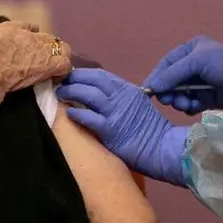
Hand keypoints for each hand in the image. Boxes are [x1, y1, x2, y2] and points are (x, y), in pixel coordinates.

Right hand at [0, 23, 71, 90]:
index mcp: (8, 29)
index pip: (25, 27)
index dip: (30, 35)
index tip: (30, 43)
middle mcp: (27, 35)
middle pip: (46, 37)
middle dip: (47, 47)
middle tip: (42, 61)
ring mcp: (40, 48)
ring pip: (61, 47)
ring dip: (58, 57)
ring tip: (54, 70)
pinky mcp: (49, 63)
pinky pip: (65, 64)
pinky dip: (63, 71)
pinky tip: (56, 79)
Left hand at [56, 69, 187, 186]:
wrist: (162, 149)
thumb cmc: (150, 130)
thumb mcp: (138, 105)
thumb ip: (121, 98)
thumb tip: (101, 95)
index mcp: (128, 89)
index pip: (101, 75)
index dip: (84, 74)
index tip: (72, 76)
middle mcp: (121, 96)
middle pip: (92, 80)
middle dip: (74, 79)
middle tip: (62, 82)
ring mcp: (115, 112)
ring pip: (87, 94)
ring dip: (71, 92)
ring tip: (61, 94)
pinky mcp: (110, 129)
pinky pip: (88, 117)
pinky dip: (76, 113)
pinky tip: (69, 113)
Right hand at [143, 35, 222, 113]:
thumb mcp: (198, 61)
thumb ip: (173, 73)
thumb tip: (151, 87)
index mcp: (192, 50)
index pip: (167, 63)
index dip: (157, 77)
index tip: (147, 91)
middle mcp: (194, 65)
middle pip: (171, 80)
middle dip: (169, 90)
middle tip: (168, 100)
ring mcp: (201, 82)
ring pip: (179, 93)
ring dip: (179, 100)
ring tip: (185, 104)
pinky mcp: (208, 98)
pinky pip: (190, 103)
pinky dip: (188, 106)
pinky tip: (193, 107)